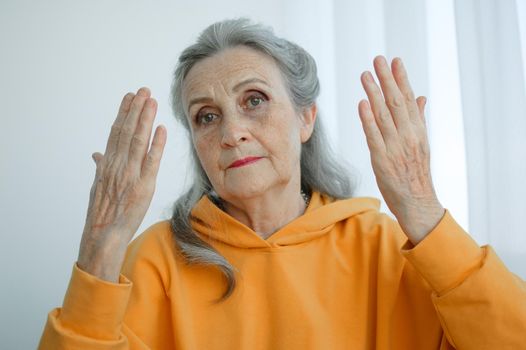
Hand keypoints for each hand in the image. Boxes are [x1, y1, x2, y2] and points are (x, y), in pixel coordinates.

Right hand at [77, 87, 166, 281]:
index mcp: (107, 164)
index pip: (116, 133)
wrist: (103, 235)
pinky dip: (157, 144)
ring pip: (138, 141)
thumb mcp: (97, 186)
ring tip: (151, 101)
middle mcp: (118, 165)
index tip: (130, 97)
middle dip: (136, 109)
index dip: (123, 113)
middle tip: (144, 90)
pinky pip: (152, 161)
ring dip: (145, 119)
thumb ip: (100, 167)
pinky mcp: (143, 186)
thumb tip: (96, 154)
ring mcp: (130, 174)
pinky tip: (161, 128)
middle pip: (127, 131)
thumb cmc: (101, 212)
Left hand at [358, 56, 443, 244]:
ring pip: (383, 116)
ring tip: (365, 75)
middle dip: (387, 79)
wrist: (418, 203)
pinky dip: (368, 120)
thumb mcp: (421, 144)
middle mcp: (408, 137)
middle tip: (378, 59)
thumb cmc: (416, 173)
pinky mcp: (382, 161)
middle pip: (397, 103)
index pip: (409, 100)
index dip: (401, 79)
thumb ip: (419, 119)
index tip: (394, 61)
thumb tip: (420, 97)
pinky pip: (374, 137)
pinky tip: (362, 104)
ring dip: (374, 94)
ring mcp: (395, 148)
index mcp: (418, 131)